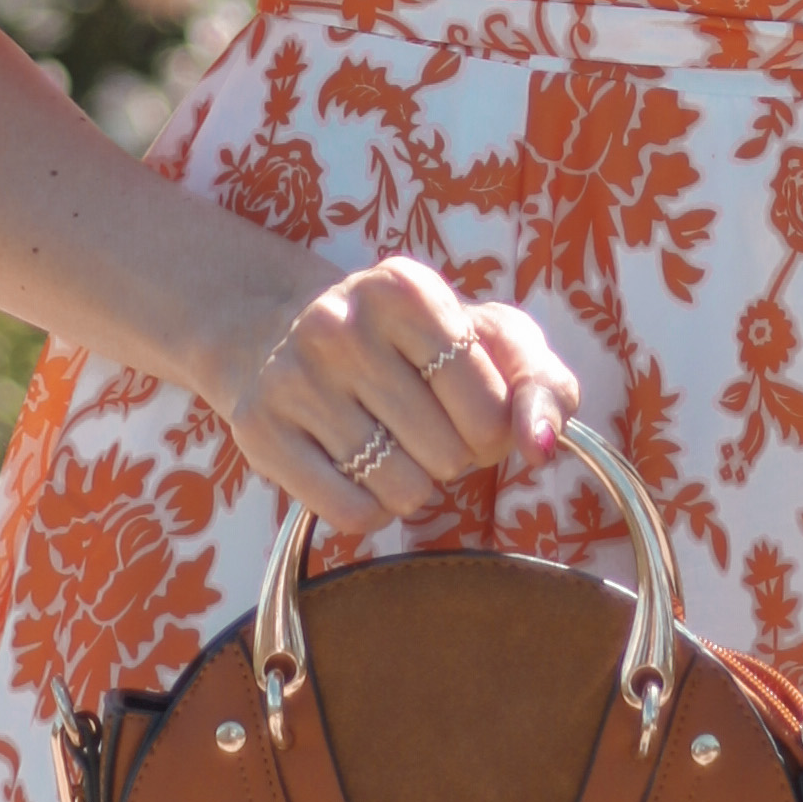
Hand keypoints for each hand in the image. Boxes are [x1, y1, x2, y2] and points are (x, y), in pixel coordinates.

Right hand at [207, 255, 587, 538]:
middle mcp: (340, 323)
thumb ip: (543, 385)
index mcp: (406, 287)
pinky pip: (351, 514)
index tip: (467, 407)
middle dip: (451, 456)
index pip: (488, 409)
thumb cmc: (414, 345)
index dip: (492, 429)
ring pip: (400, 490)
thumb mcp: (490, 341)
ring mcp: (292, 376)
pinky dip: (371, 509)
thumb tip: (541, 445)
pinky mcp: (260, 430)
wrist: (286, 334)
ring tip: (389, 443)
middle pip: (447, 455)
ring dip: (412, 485)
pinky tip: (356, 468)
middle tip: (421, 424)